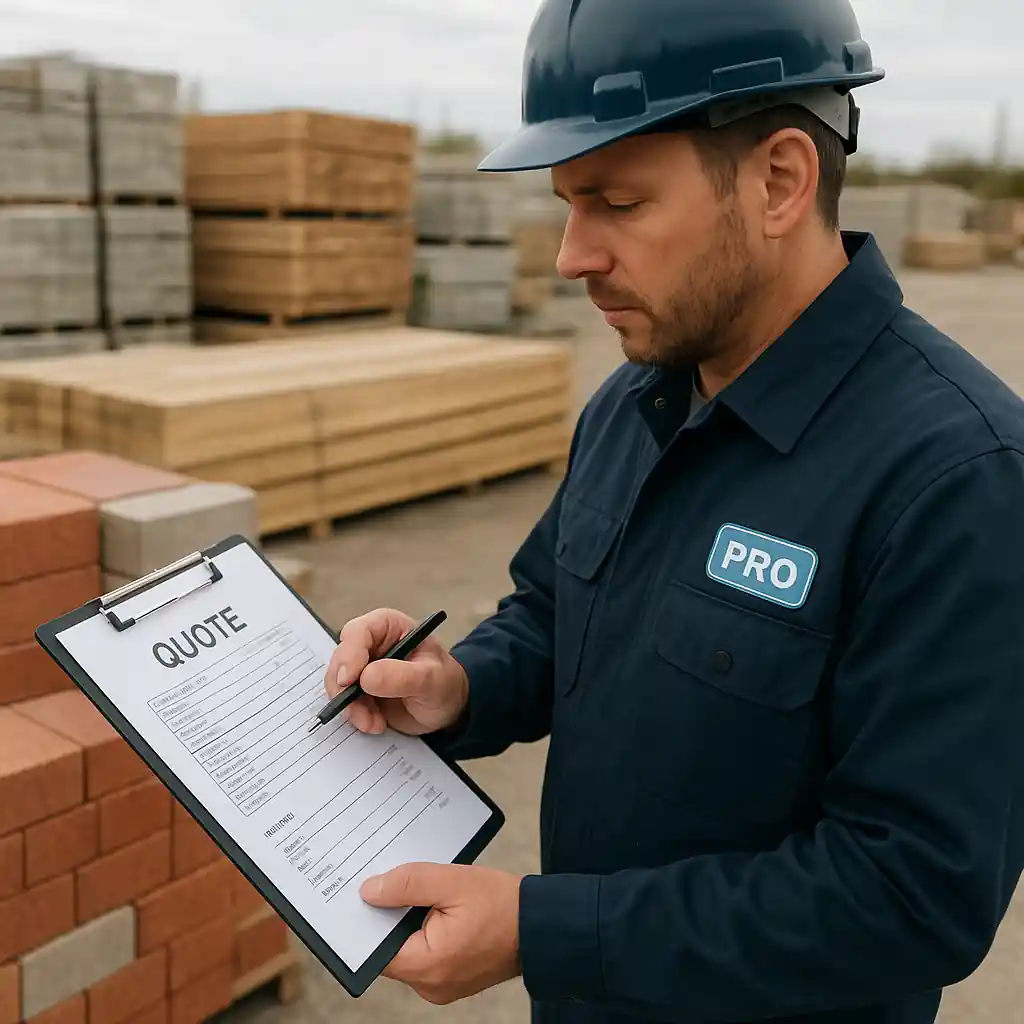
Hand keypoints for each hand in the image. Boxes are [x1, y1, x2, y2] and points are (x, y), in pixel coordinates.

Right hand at [326, 608, 468, 735]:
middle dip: (345, 687)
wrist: (448, 708)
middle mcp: (371, 643)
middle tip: (357, 710)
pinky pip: (344, 701)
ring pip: (338, 683)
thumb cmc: (444, 683)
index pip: (358, 632)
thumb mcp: (431, 679)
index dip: (349, 654)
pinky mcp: (360, 690)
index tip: (349, 679)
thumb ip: (401, 676)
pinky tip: (376, 723)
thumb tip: (367, 676)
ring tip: (374, 722)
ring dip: (351, 706)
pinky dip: (355, 715)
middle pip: (341, 658)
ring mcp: (363, 667)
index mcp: (389, 627)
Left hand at [360, 862, 522, 1003]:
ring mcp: (442, 985)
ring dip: (410, 923)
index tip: (369, 894)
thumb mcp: (452, 882)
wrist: (541, 925)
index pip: (375, 949)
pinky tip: (439, 909)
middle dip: (393, 916)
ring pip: (408, 950)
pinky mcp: (451, 978)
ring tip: (429, 896)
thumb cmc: (503, 905)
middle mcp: (431, 985)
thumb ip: (408, 884)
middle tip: (404, 885)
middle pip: (390, 949)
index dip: (368, 920)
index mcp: (429, 966)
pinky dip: (425, 932)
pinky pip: (425, 955)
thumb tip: (370, 891)